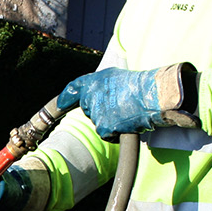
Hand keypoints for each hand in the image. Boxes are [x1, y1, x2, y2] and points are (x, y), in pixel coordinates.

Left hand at [56, 64, 198, 138]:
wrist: (150, 95)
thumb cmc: (139, 85)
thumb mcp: (116, 76)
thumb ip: (102, 85)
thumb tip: (96, 93)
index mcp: (93, 81)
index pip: (74, 89)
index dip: (66, 97)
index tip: (60, 103)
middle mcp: (90, 96)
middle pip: (89, 110)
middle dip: (101, 111)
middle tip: (120, 106)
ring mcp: (96, 112)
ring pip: (99, 123)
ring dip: (111, 122)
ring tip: (126, 113)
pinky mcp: (103, 127)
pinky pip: (107, 134)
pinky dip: (116, 132)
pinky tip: (126, 124)